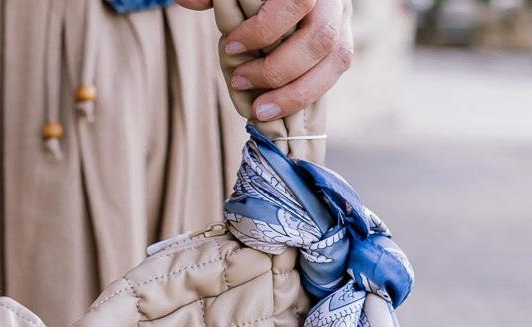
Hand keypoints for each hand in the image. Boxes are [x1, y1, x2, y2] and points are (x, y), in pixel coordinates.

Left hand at [176, 0, 352, 121]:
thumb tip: (188, 2)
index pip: (297, 2)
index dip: (263, 29)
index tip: (230, 44)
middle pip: (320, 38)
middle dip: (276, 69)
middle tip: (238, 79)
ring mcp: (343, 21)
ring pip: (336, 59)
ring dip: (295, 93)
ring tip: (258, 109)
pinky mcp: (343, 43)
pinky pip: (333, 75)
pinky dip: (304, 96)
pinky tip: (276, 107)